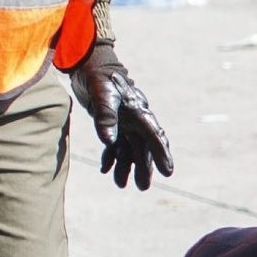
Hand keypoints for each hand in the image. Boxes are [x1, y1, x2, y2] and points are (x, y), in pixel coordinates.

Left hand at [71, 42, 173, 190]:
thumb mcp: (102, 94)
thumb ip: (105, 116)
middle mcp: (135, 121)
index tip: (168, 171)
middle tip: (143, 187)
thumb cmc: (99, 78)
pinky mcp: (111, 126)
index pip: (154, 135)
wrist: (88, 68)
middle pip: (143, 148)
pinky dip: (110, 158)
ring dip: (125, 167)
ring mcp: (124, 124)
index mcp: (139, 112)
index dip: (162, 154)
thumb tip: (109, 141)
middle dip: (144, 168)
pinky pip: (114, 147)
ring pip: (128, 150)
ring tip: (121, 185)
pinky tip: (105, 170)